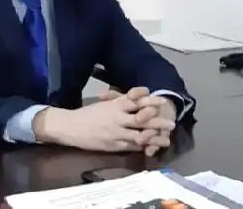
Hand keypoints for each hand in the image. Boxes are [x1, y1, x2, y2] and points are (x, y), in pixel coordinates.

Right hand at [50, 87, 174, 152]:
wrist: (71, 127)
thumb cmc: (88, 114)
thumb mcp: (105, 103)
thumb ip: (120, 101)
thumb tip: (138, 95)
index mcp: (115, 105)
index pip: (135, 101)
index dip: (150, 101)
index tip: (162, 101)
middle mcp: (117, 118)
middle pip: (142, 119)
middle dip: (158, 122)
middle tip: (172, 123)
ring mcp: (116, 132)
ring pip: (139, 136)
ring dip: (154, 138)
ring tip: (166, 139)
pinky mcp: (113, 145)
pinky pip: (131, 146)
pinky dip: (142, 146)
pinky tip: (151, 147)